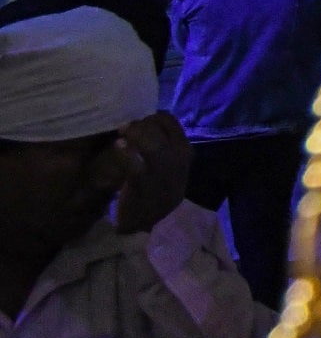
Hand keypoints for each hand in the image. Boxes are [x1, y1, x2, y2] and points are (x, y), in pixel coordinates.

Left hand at [112, 112, 191, 233]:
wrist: (151, 220)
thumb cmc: (157, 187)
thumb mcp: (170, 164)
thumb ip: (163, 143)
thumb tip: (144, 122)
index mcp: (184, 150)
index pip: (169, 121)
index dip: (151, 117)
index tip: (140, 122)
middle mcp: (177, 159)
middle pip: (159, 129)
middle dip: (140, 124)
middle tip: (126, 127)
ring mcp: (162, 172)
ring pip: (151, 144)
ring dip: (134, 134)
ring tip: (122, 133)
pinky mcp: (144, 185)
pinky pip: (134, 164)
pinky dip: (125, 152)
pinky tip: (119, 146)